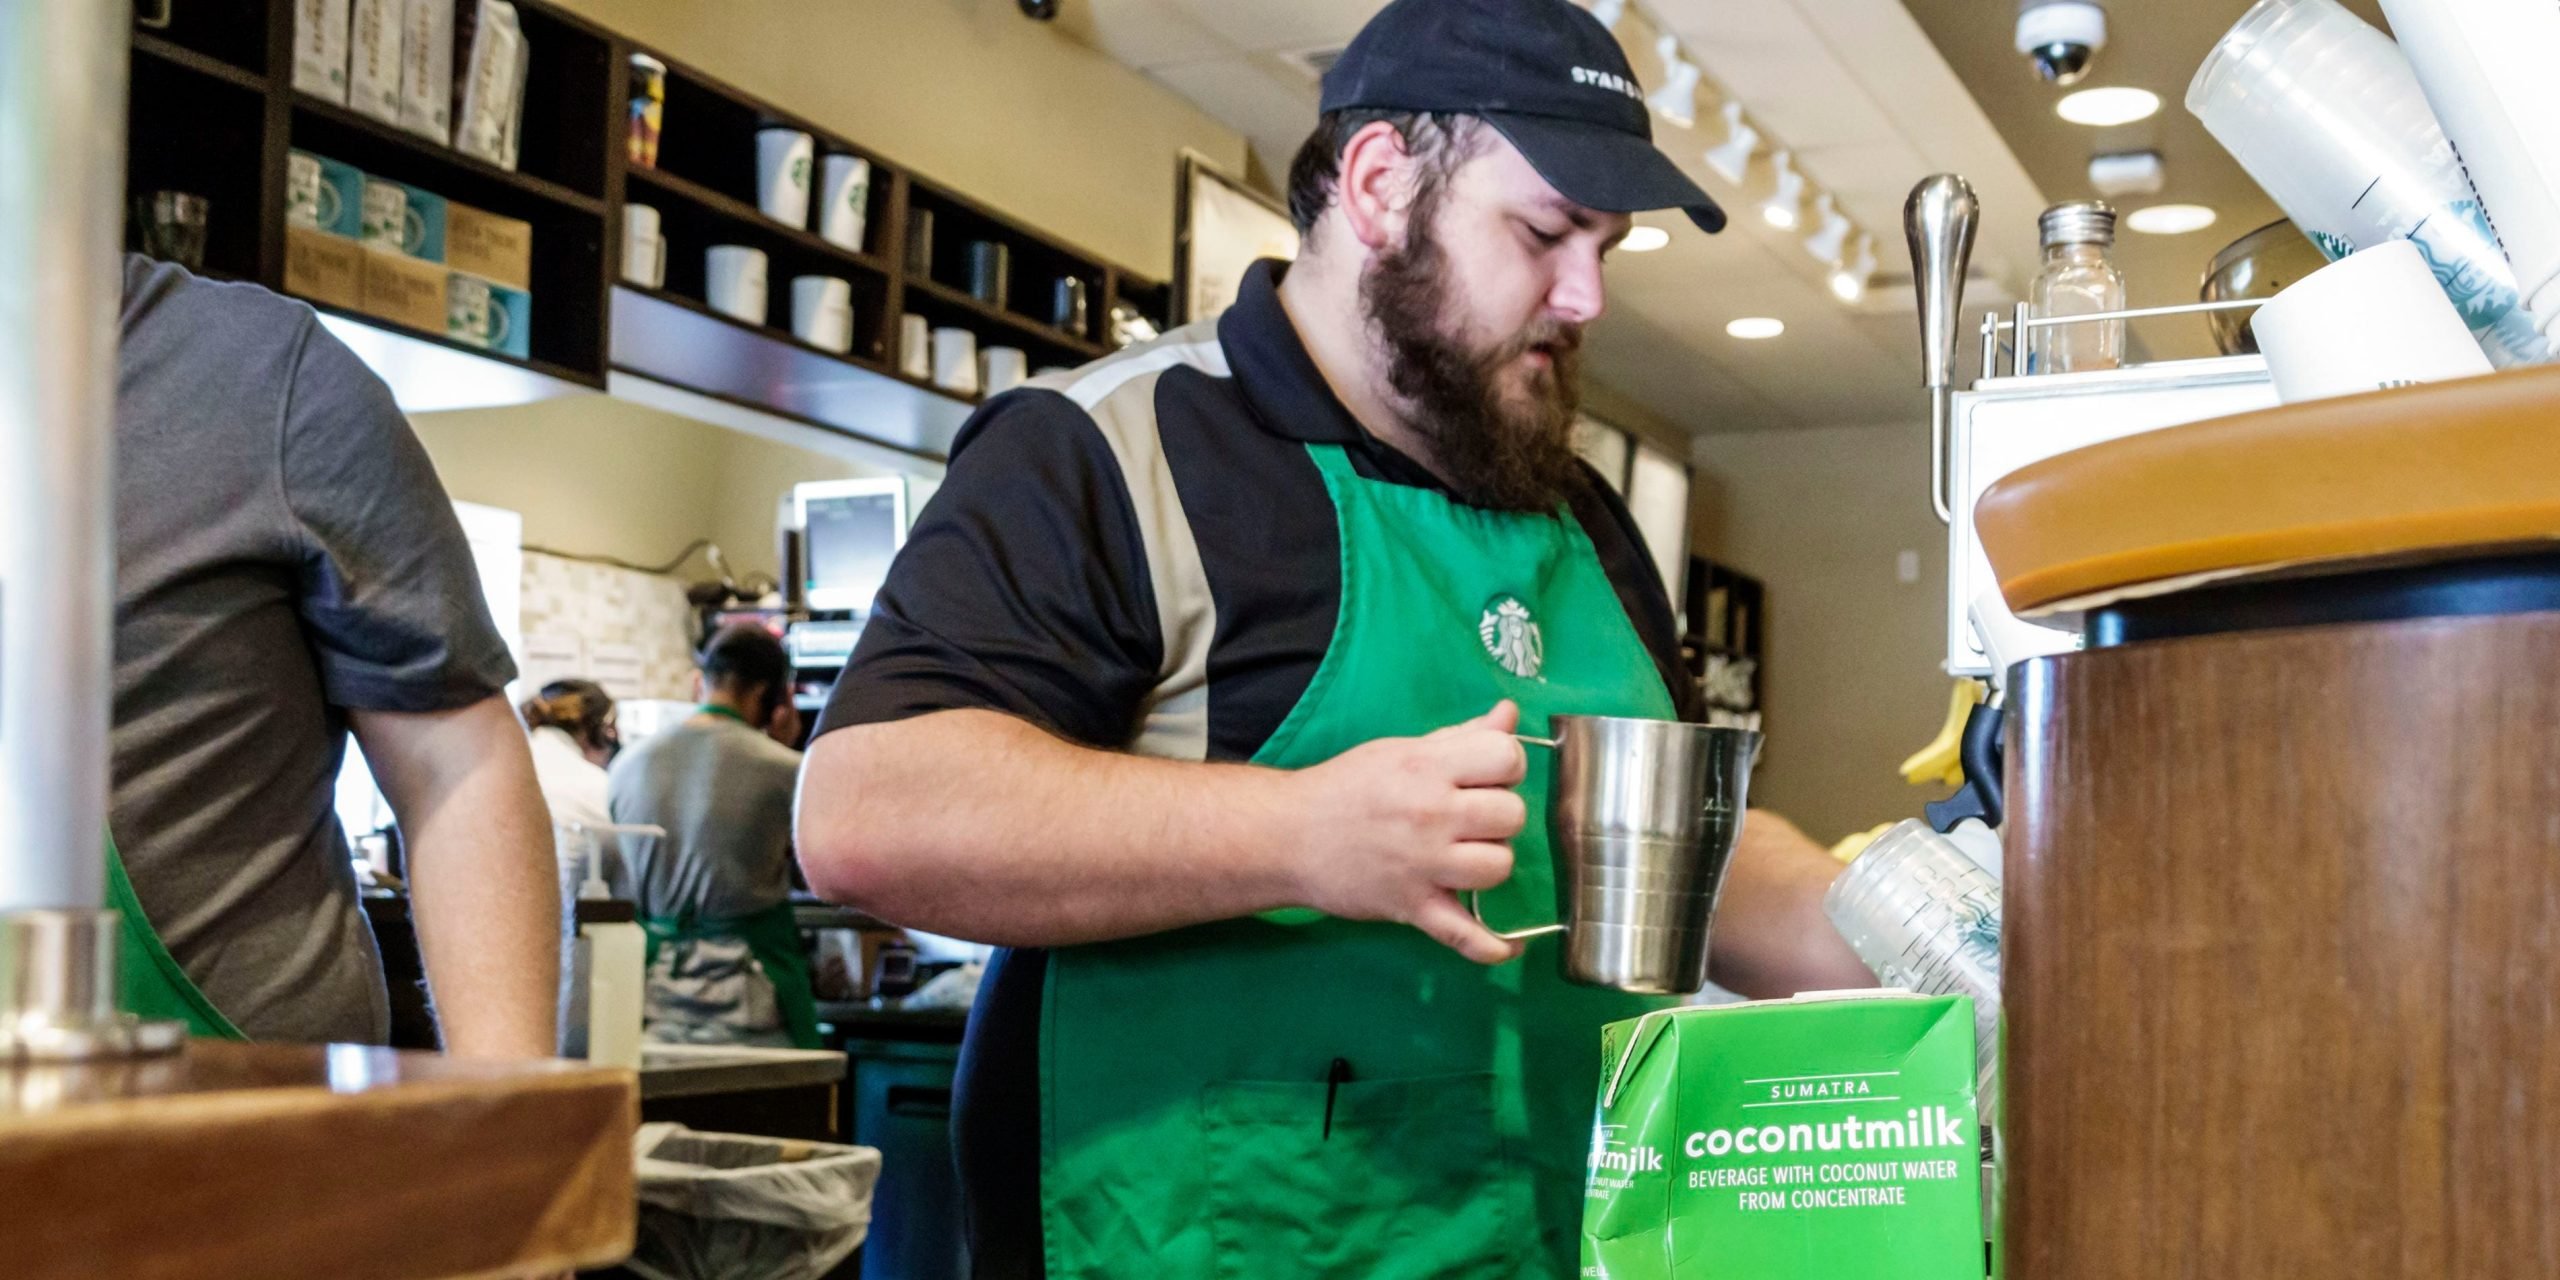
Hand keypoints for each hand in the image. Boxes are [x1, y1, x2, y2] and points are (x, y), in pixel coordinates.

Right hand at [1285, 701, 1530, 964]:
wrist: (1288, 835)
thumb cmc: (1346, 787)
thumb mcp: (1401, 749)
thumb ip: (1461, 735)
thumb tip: (1509, 714)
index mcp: (1428, 766)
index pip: (1507, 757)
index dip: (1507, 766)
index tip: (1487, 776)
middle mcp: (1431, 813)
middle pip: (1511, 815)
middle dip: (1501, 816)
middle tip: (1473, 820)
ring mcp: (1423, 864)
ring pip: (1499, 867)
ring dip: (1490, 863)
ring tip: (1466, 858)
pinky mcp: (1413, 907)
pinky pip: (1466, 935)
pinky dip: (1492, 946)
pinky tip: (1510, 947)